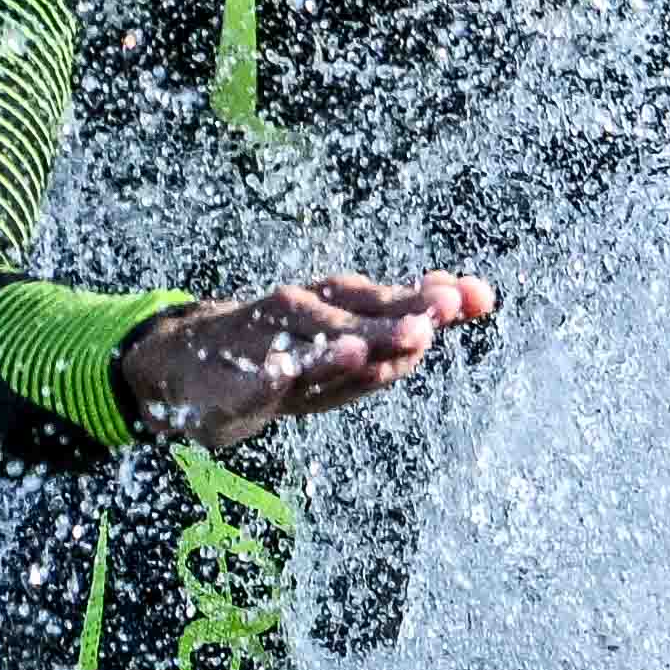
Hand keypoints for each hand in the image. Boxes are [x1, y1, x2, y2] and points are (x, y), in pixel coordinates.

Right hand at [113, 269, 495, 451]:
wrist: (189, 367)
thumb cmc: (282, 349)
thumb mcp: (346, 334)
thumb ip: (406, 317)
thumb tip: (480, 293)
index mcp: (335, 303)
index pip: (388, 295)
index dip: (428, 296)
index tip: (474, 296)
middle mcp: (306, 313)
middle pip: (357, 312)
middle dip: (396, 313)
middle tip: (435, 315)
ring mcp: (270, 342)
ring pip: (315, 341)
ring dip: (347, 341)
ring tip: (377, 344)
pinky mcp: (238, 376)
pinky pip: (263, 375)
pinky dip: (280, 371)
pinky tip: (294, 370)